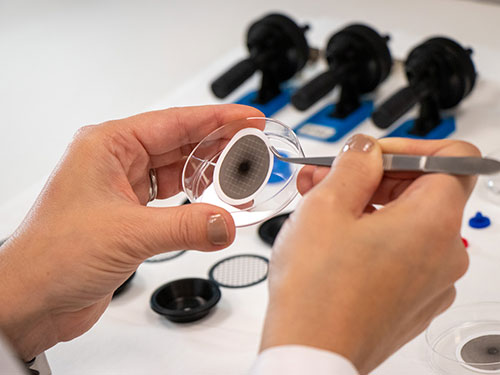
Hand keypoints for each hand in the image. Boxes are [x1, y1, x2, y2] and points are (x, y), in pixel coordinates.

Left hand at [0, 104, 261, 359]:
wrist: (31, 299)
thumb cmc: (52, 256)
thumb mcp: (128, 234)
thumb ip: (186, 227)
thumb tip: (226, 223)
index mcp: (107, 145)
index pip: (174, 122)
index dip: (216, 118)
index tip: (247, 117)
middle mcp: (115, 162)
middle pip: (178, 143)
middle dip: (217, 145)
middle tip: (252, 146)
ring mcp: (122, 188)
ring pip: (176, 171)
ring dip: (207, 175)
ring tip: (239, 175)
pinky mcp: (129, 215)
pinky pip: (171, 200)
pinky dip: (194, 202)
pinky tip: (213, 204)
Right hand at [260, 134, 478, 373]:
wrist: (311, 355)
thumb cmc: (317, 291)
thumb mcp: (326, 206)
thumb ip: (354, 164)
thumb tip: (366, 149)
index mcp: (433, 222)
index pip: (452, 157)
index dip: (408, 147)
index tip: (372, 155)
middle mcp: (445, 254)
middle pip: (422, 190)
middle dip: (372, 177)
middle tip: (328, 178)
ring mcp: (432, 282)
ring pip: (405, 222)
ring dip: (366, 205)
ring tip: (319, 207)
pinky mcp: (413, 300)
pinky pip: (401, 253)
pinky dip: (372, 237)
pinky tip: (334, 239)